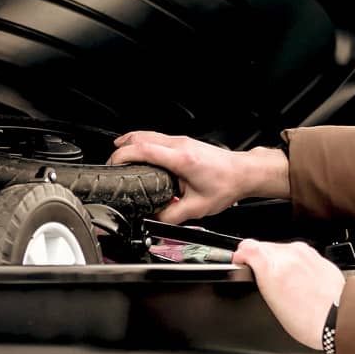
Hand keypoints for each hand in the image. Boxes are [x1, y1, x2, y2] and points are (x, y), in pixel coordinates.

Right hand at [109, 131, 288, 223]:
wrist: (244, 173)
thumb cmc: (226, 185)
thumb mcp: (197, 208)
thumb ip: (172, 216)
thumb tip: (155, 219)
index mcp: (181, 160)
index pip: (144, 150)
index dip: (124, 155)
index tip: (112, 164)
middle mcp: (180, 145)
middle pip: (141, 137)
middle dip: (121, 148)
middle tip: (111, 163)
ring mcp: (182, 141)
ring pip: (148, 134)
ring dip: (130, 142)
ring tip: (118, 156)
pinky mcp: (184, 142)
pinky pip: (156, 137)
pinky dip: (142, 142)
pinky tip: (138, 152)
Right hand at [233, 239, 343, 351]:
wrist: (339, 319)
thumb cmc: (308, 320)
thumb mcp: (273, 303)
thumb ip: (261, 278)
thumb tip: (255, 268)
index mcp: (273, 267)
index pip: (247, 247)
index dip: (240, 255)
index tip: (239, 262)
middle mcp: (289, 255)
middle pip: (262, 245)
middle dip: (257, 258)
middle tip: (258, 275)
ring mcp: (304, 253)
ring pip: (279, 247)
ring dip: (274, 259)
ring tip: (279, 280)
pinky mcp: (316, 255)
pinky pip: (296, 252)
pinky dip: (291, 261)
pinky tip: (295, 278)